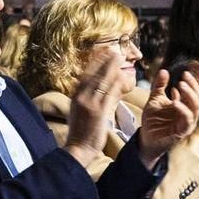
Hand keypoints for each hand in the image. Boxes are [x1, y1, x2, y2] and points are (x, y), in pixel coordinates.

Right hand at [64, 46, 127, 168]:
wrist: (78, 148)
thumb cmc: (80, 132)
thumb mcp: (78, 111)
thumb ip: (84, 99)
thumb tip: (90, 88)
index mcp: (75, 96)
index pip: (85, 75)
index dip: (94, 62)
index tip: (102, 53)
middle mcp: (81, 97)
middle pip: (94, 74)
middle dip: (104, 61)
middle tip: (114, 51)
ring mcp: (90, 103)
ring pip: (102, 80)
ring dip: (112, 67)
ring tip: (120, 58)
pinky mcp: (99, 111)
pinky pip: (109, 92)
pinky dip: (116, 82)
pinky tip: (123, 75)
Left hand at [136, 68, 197, 163]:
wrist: (146, 137)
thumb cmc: (153, 120)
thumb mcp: (155, 98)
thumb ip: (160, 85)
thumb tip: (164, 70)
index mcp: (186, 104)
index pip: (197, 90)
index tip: (196, 66)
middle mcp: (190, 112)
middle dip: (194, 84)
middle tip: (186, 74)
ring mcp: (187, 122)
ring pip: (196, 107)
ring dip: (190, 95)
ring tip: (180, 85)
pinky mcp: (182, 131)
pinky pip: (187, 119)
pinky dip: (183, 109)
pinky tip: (175, 102)